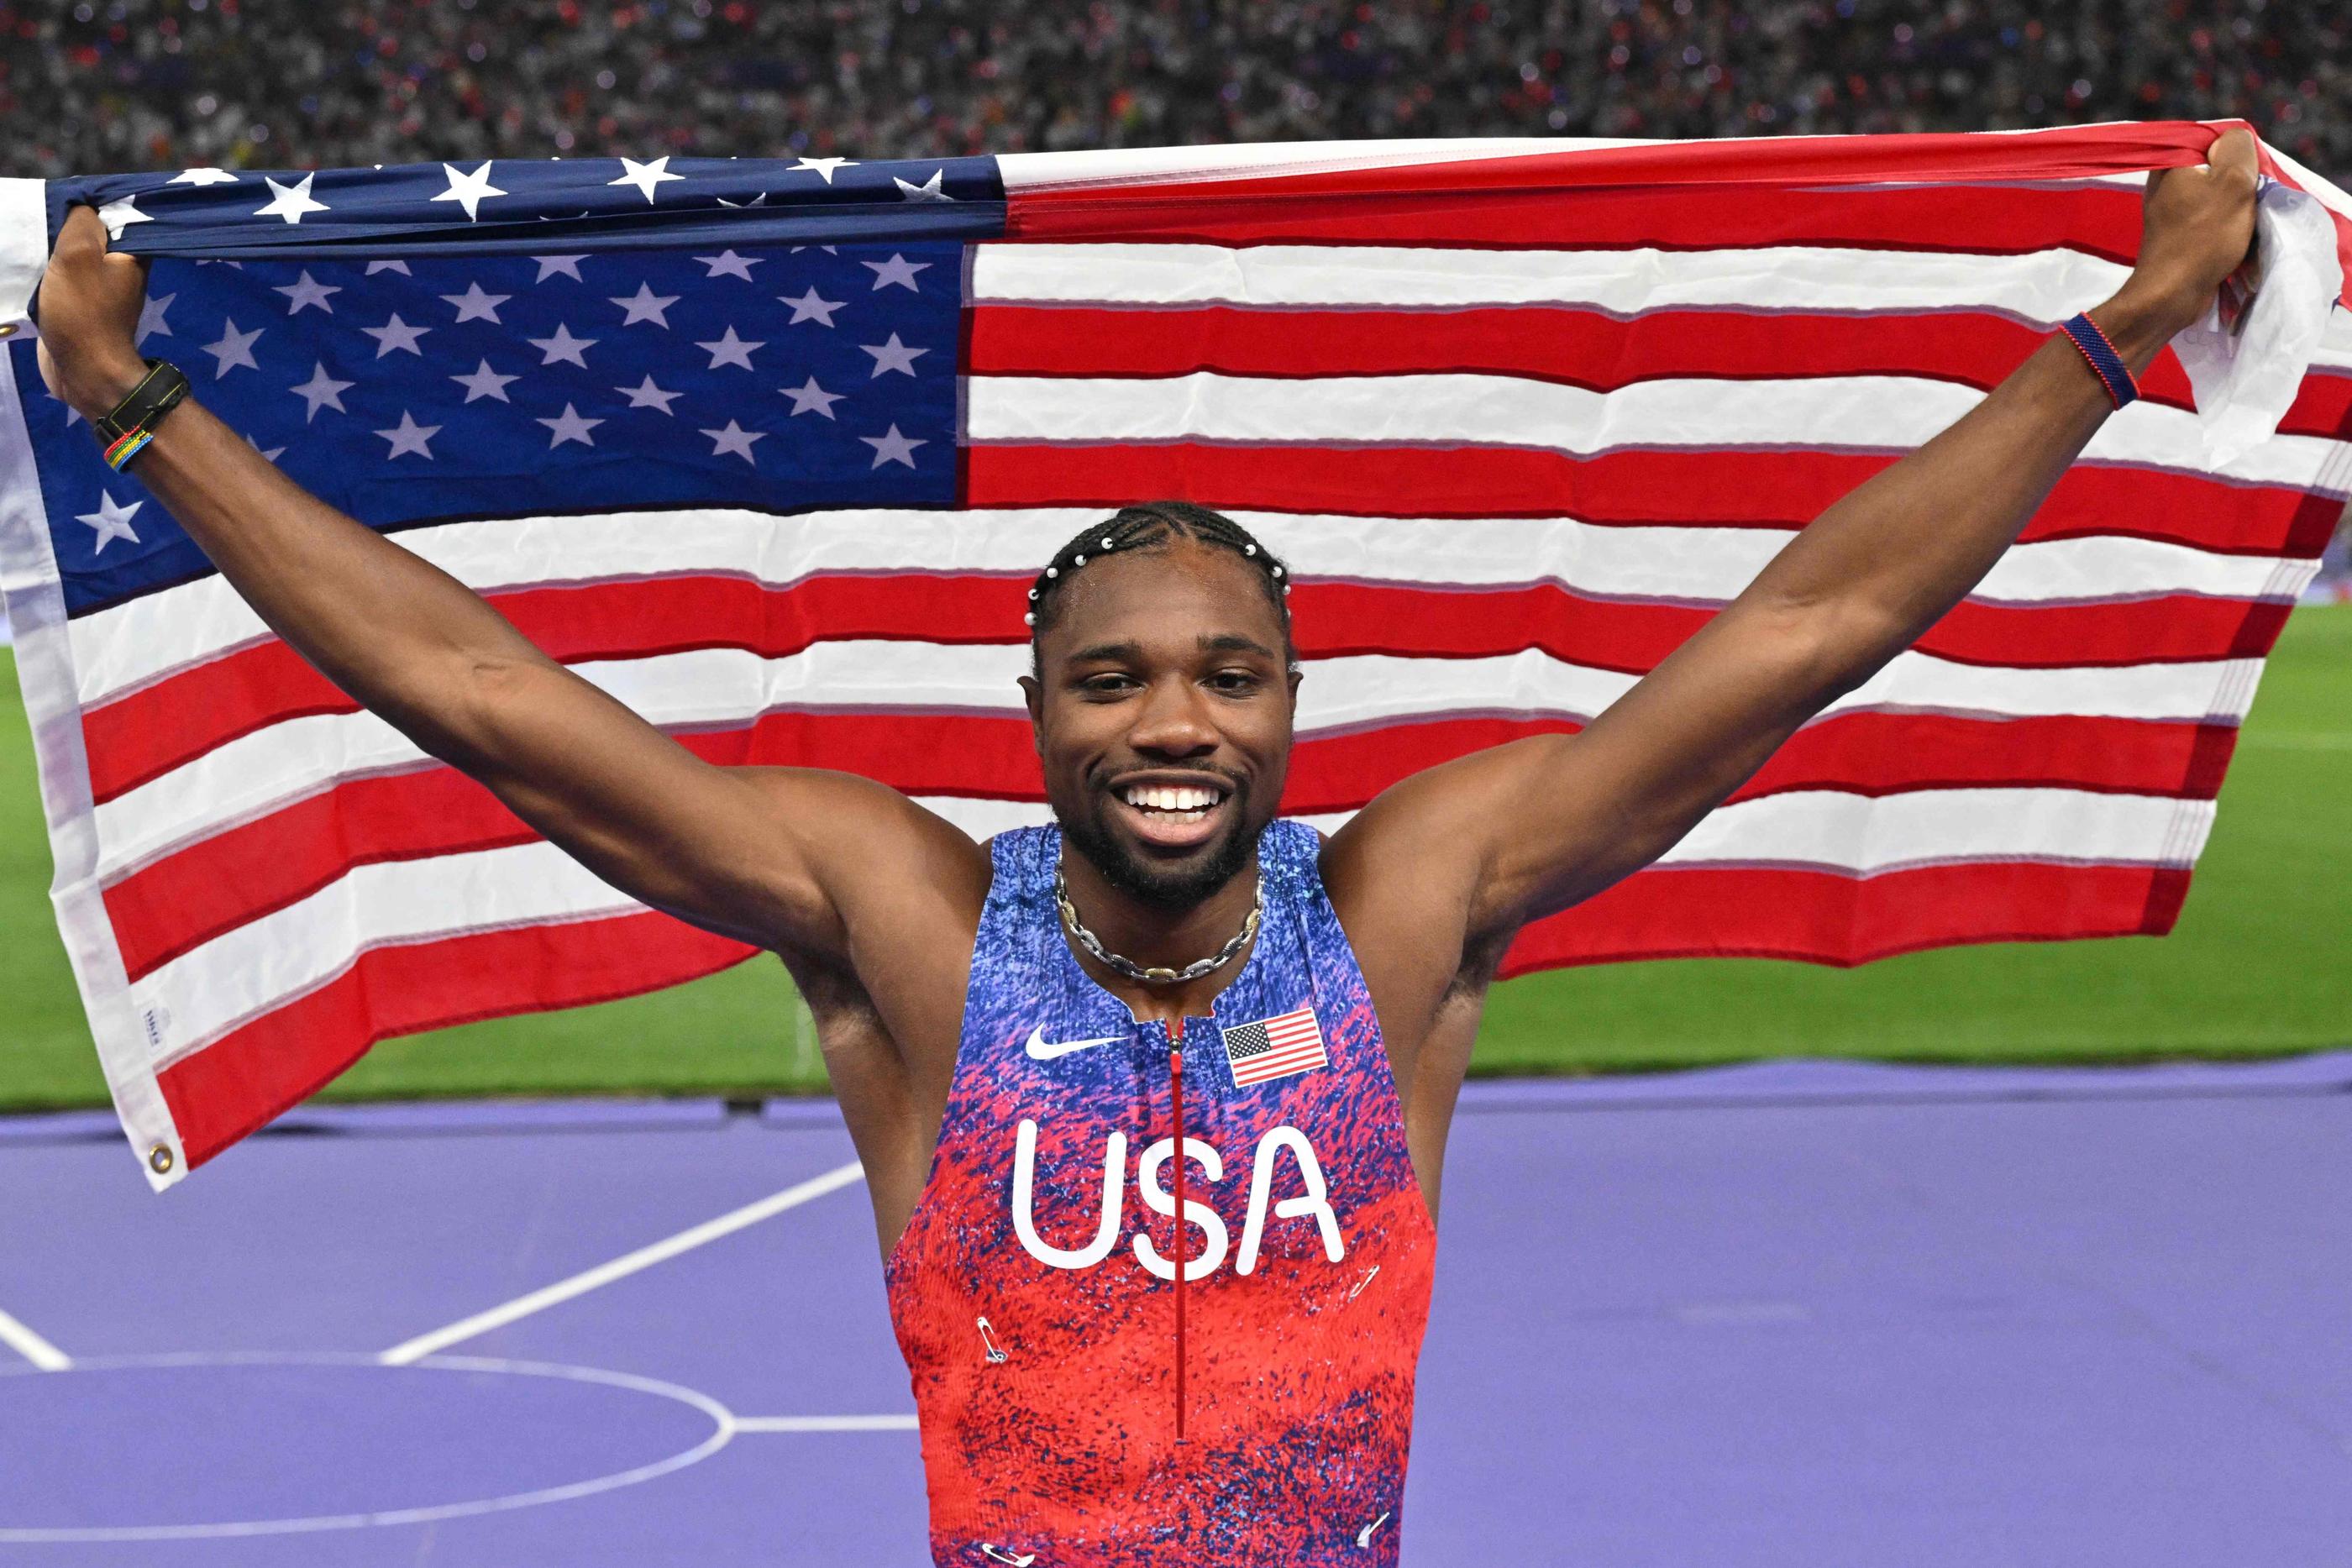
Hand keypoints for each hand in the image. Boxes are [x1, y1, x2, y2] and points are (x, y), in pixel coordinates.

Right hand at [33, 205, 151, 420]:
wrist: (83, 370)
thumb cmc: (83, 312)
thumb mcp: (78, 256)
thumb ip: (81, 224)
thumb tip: (83, 207)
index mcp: (133, 253)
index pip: (114, 213)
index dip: (86, 203)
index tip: (60, 197)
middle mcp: (121, 268)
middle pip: (90, 233)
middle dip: (64, 224)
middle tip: (39, 213)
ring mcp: (100, 287)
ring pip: (73, 254)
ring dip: (52, 246)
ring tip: (31, 231)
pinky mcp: (80, 303)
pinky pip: (62, 276)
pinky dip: (47, 268)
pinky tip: (30, 258)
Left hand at [2119, 126, 2260, 339]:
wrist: (2170, 295)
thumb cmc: (2203, 237)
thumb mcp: (2233, 181)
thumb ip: (2238, 148)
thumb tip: (2232, 139)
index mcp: (2172, 162)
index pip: (2218, 140)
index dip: (2242, 157)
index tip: (2248, 180)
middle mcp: (2165, 181)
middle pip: (2220, 169)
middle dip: (2240, 185)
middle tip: (2246, 204)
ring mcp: (2168, 208)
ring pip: (2219, 195)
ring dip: (2236, 209)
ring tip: (2239, 225)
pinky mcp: (2175, 232)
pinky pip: (2209, 218)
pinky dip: (2224, 227)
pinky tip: (2230, 240)